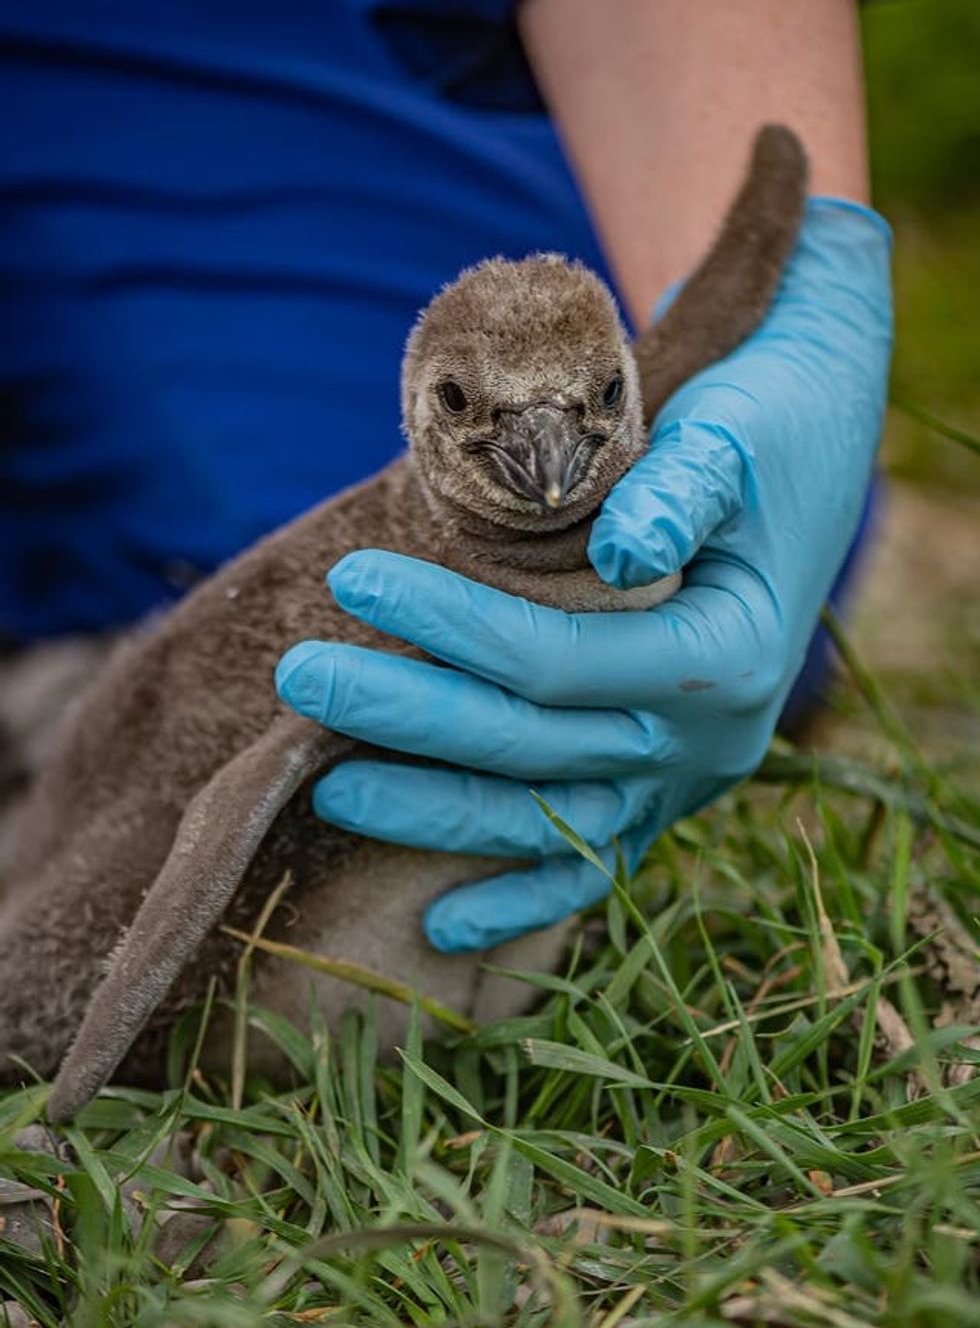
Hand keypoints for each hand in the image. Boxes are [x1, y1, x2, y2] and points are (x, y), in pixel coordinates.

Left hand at [276, 200, 891, 952]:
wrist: (811, 441)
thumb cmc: (762, 427)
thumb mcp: (732, 437)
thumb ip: (681, 492)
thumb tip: (624, 552)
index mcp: (725, 658)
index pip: (558, 659)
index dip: (450, 625)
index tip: (352, 578)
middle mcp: (709, 741)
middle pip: (532, 745)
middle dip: (407, 716)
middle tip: (300, 679)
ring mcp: (685, 776)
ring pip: (549, 820)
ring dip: (437, 813)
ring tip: (328, 789)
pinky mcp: (663, 785)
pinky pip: (593, 858)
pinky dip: (522, 896)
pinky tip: (444, 927)